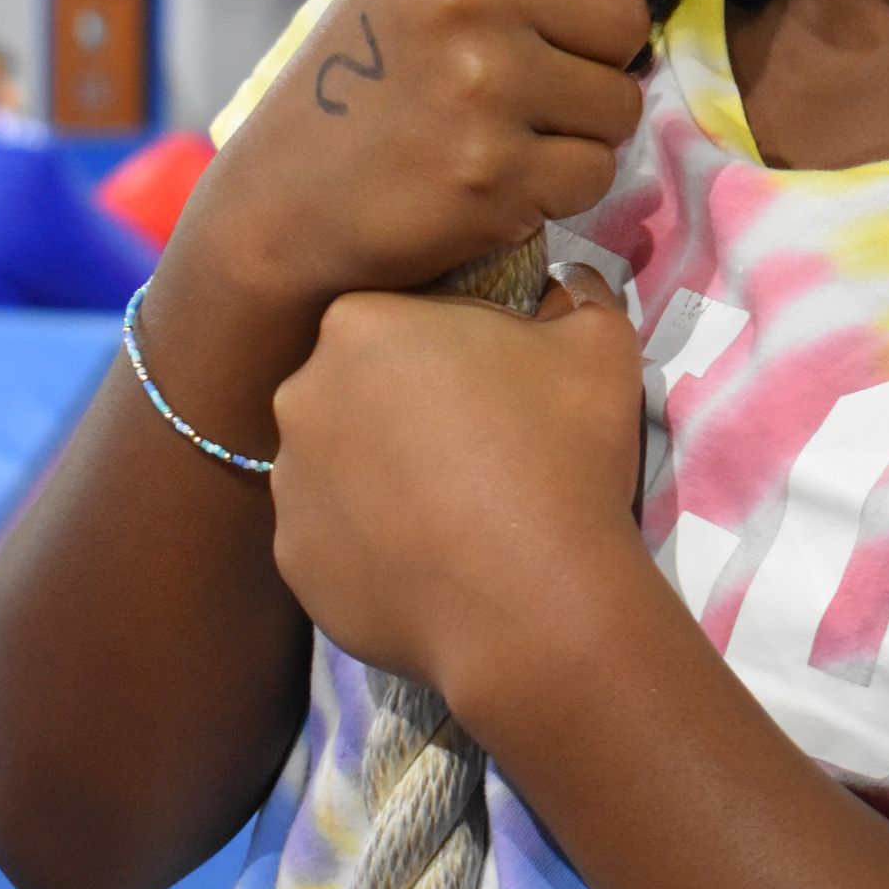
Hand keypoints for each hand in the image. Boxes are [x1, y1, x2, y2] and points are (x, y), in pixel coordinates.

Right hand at [190, 0, 651, 314]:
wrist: (283, 205)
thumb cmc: (362, 81)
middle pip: (627, 13)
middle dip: (589, 57)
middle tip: (514, 81)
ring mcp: (483, 85)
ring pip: (622, 101)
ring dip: (578, 128)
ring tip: (501, 129)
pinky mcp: (496, 173)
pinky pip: (597, 172)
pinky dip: (557, 187)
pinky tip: (494, 178)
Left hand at [268, 266, 652, 734]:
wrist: (534, 602)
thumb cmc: (562, 454)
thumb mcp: (599, 346)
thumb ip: (578, 296)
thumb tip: (566, 285)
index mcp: (362, 324)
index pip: (398, 315)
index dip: (449, 344)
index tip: (492, 380)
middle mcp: (302, 396)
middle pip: (355, 385)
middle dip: (404, 406)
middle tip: (475, 446)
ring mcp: (289, 485)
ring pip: (338, 463)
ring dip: (383, 476)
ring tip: (454, 512)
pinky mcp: (295, 562)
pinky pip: (334, 537)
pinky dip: (372, 544)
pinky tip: (430, 561)